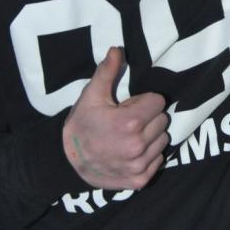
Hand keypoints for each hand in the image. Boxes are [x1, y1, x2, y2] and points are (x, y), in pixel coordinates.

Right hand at [62, 47, 168, 189]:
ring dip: (151, 136)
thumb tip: (117, 49)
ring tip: (129, 136)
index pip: (158, 102)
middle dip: (148, 117)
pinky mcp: (139, 180)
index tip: (128, 107)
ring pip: (163, 140)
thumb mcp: (92, 95)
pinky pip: (159, 160)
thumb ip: (107, 71)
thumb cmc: (82, 124)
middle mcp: (138, 145)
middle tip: (128, 121)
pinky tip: (131, 152)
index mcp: (130, 122)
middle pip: (162, 120)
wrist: (66, 161)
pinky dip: (149, 155)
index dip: (144, 101)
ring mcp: (139, 165)